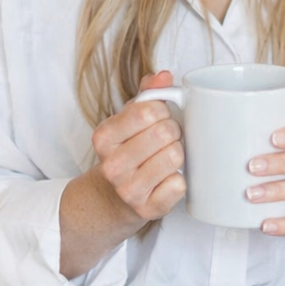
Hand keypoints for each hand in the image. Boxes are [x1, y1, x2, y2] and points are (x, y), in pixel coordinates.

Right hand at [91, 70, 186, 224]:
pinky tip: (167, 179)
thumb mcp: (128, 120)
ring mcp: (128, 190)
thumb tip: (164, 76)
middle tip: (166, 139)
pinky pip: (179, 184)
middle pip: (165, 132)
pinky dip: (180, 179)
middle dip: (173, 131)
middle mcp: (112, 165)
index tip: (159, 118)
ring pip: (174, 156)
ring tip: (166, 157)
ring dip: (178, 154)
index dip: (162, 110)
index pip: (148, 111)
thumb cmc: (128, 151)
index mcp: (104, 137)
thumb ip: (146, 94)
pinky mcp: (147, 209)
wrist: (114, 199)